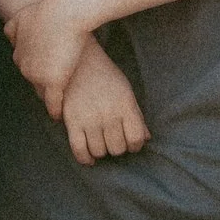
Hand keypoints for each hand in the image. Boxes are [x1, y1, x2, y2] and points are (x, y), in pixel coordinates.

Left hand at [6, 0, 94, 116]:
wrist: (63, 13)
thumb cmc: (49, 10)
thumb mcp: (25, 15)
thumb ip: (15, 27)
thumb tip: (8, 33)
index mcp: (17, 50)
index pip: (25, 65)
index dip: (37, 68)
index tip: (46, 71)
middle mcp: (23, 64)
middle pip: (32, 79)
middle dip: (41, 84)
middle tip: (52, 90)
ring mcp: (37, 74)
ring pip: (41, 91)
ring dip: (47, 97)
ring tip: (56, 105)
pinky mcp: (53, 81)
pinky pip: (52, 102)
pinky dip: (54, 110)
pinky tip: (58, 117)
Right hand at [58, 41, 148, 164]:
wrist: (76, 61)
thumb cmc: (105, 75)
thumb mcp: (125, 91)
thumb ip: (136, 115)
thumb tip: (147, 138)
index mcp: (125, 105)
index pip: (136, 139)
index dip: (135, 146)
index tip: (130, 143)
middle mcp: (109, 114)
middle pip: (118, 148)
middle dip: (117, 148)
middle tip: (113, 141)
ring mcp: (89, 119)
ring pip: (100, 151)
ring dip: (102, 151)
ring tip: (100, 142)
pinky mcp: (72, 121)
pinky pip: (79, 150)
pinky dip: (85, 159)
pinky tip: (89, 158)